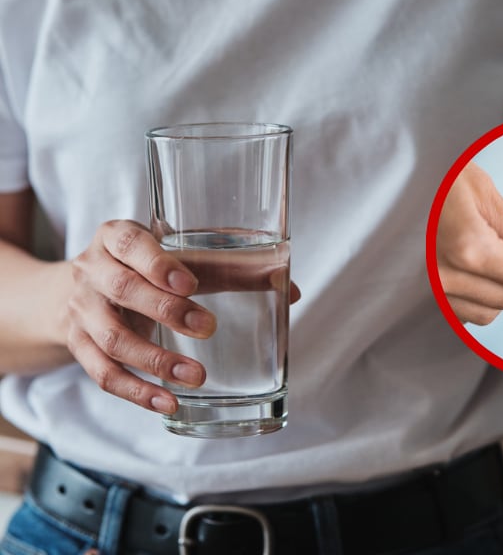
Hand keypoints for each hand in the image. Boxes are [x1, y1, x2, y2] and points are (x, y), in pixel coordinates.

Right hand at [67, 220, 299, 412]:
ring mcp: (81, 311)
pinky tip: (167, 403)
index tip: (190, 282)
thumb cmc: (141, 268)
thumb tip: (291, 289)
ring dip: (155, 361)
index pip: (129, 242)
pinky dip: (135, 392)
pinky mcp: (79, 347)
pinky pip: (103, 374)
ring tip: (196, 376)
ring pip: (112, 338)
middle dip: (166, 311)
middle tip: (208, 327)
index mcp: (115, 237)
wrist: (74, 289)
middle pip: (123, 290)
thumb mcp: (175, 257)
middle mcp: (91, 271)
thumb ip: (229, 269)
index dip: (157, 262)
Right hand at [436, 161, 502, 324]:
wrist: (386, 179)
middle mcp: (447, 277)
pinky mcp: (426, 295)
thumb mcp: (481, 191)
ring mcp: (433, 290)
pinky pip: (467, 312)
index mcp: (467, 247)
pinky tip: (484, 270)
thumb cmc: (430, 178)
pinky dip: (484, 297)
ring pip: (492, 310)